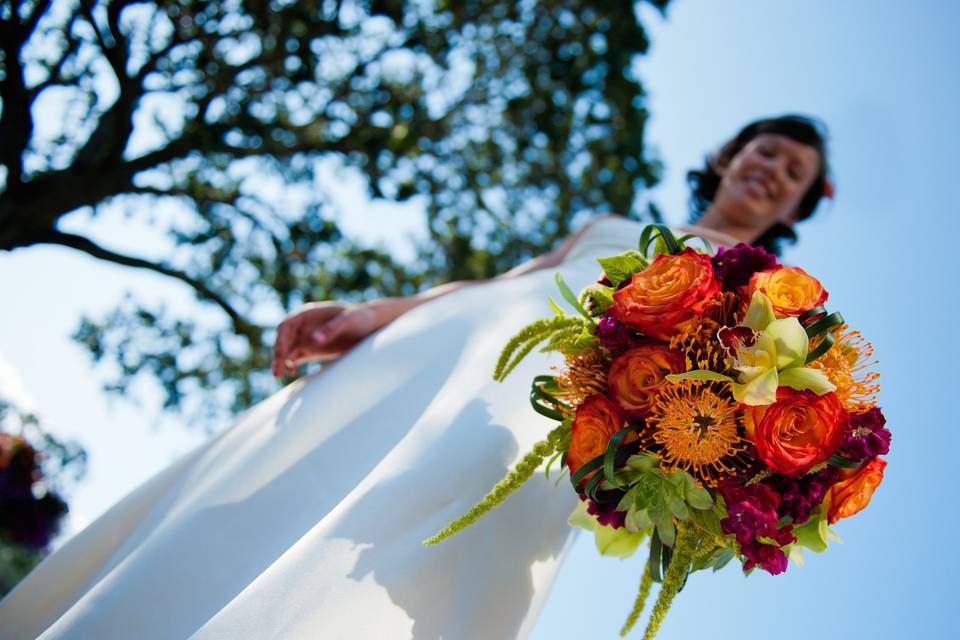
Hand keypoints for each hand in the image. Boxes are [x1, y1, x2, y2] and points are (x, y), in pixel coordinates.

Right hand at [271, 300, 388, 377]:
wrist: (371, 326)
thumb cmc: (360, 318)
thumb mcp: (348, 321)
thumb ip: (331, 329)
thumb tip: (313, 340)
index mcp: (309, 313)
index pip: (287, 325)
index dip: (282, 338)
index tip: (282, 352)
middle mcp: (304, 325)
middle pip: (284, 339)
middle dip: (279, 354)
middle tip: (277, 371)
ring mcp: (307, 338)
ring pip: (287, 350)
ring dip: (281, 361)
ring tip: (277, 375)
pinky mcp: (312, 350)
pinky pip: (295, 357)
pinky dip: (290, 365)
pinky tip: (290, 373)